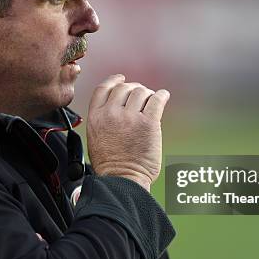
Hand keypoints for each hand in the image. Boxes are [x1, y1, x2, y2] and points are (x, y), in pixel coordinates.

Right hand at [86, 74, 169, 191]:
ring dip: (147, 93)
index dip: (114, 80)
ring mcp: (130, 117)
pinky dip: (162, 95)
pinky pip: (157, 100)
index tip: (121, 79)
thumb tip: (117, 107)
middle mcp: (111, 114)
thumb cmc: (110, 165)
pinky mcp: (148, 123)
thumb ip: (103, 119)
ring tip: (151, 100)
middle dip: (133, 88)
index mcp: (96, 117)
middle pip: (124, 88)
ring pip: (141, 92)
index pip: (103, 88)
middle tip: (141, 94)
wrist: (122, 179)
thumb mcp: (95, 137)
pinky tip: (163, 96)